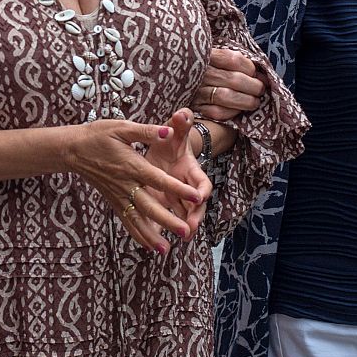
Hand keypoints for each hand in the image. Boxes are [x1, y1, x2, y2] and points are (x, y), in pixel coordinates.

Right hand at [65, 119, 202, 254]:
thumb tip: (169, 131)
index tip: (196, 197)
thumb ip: (146, 131)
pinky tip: (149, 247)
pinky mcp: (113, 201)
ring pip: (137, 219)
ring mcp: (118, 195)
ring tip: (167, 250)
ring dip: (151, 235)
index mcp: (132, 165)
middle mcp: (126, 184)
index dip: (178, 188)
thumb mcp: (122, 127)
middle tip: (186, 232)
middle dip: (168, 220)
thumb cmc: (98, 135)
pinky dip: (138, 235)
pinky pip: (126, 221)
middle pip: (150, 206)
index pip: (159, 180)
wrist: (73, 150)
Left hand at [139, 109, 212, 242]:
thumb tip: (183, 113)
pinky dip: (158, 230)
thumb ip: (179, 124)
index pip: (202, 182)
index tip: (200, 196)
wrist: (164, 150)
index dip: (202, 190)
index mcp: (191, 170)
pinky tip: (153, 244)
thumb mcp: (174, 131)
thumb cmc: (170, 140)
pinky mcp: (163, 203)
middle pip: (195, 206)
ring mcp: (175, 198)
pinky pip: (162, 220)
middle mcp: (186, 187)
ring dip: (180, 228)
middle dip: (194, 216)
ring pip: (180, 216)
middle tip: (191, 228)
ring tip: (178, 240)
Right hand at [191, 47, 264, 121]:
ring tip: (254, 102)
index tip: (256, 75)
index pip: (233, 59)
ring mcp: (196, 91)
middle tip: (260, 90)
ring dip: (246, 101)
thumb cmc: (212, 74)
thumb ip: (238, 64)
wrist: (183, 90)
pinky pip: (217, 112)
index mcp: (207, 56)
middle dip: (253, 87)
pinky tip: (238, 110)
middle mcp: (200, 73)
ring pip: (226, 96)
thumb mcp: (220, 62)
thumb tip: (261, 77)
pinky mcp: (196, 108)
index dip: (249, 68)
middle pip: (233, 79)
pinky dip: (232, 112)